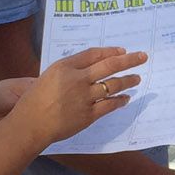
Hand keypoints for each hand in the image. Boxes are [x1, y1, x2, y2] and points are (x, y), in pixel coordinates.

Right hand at [15, 46, 142, 144]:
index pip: (93, 54)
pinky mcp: (88, 115)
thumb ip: (69, 70)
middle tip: (143, 57)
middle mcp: (77, 79)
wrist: (31, 124)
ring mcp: (84, 97)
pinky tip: (126, 98)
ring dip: (128, 80)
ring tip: (137, 78)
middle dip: (129, 60)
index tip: (122, 51)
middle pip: (109, 65)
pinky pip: (110, 105)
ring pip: (113, 85)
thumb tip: (89, 69)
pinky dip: (120, 100)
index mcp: (65, 67)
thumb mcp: (49, 76)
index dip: (110, 51)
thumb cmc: (35, 100)